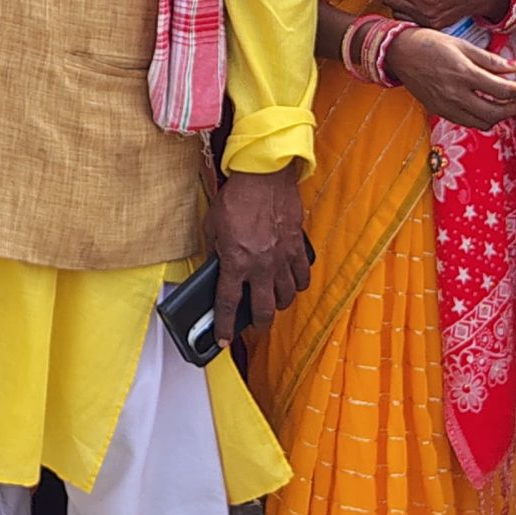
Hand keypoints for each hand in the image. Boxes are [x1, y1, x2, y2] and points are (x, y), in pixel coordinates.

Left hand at [212, 163, 308, 340]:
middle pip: (264, 310)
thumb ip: (214, 249)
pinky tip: (292, 281)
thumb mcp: (212, 224)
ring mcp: (282, 258)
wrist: (264, 175)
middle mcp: (261, 266)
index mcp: (235, 262)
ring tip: (273, 301)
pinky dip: (298, 283)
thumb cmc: (236, 196)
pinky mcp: (298, 247)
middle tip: (254, 323)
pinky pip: (303, 276)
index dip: (224, 325)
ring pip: (287, 296)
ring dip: (279, 303)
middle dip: (258, 322)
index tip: (222, 339)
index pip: (228, 304)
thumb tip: (216, 264)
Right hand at [388, 27, 515, 128]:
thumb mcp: (462, 45)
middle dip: (513, 108)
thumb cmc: (430, 43)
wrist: (398, 53)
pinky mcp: (439, 111)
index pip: (502, 90)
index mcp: (464, 73)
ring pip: (482, 123)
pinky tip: (482, 105)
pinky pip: (467, 122)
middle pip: (496, 113)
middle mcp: (456, 94)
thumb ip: (490, 60)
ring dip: (498, 116)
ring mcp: (446, 105)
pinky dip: (480, 118)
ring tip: (502, 103)